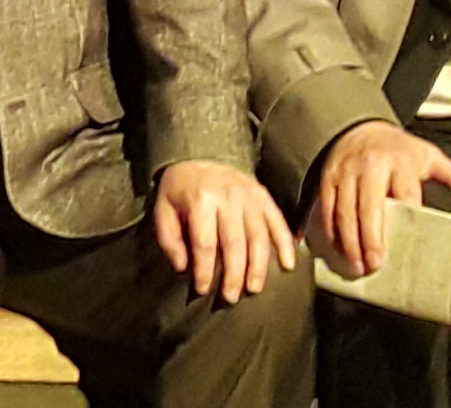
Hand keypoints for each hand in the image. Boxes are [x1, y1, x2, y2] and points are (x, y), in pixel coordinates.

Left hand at [152, 158, 295, 303]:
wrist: (201, 154)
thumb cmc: (181, 189)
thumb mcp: (163, 208)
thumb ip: (169, 238)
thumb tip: (183, 267)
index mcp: (200, 199)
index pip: (204, 242)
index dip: (204, 270)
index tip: (203, 289)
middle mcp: (227, 197)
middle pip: (234, 243)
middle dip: (233, 274)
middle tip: (231, 297)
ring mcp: (249, 196)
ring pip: (258, 237)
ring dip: (258, 266)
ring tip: (254, 288)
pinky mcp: (263, 197)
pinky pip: (278, 222)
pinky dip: (285, 244)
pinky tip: (287, 265)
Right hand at [313, 121, 450, 277]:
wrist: (359, 125)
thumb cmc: (398, 148)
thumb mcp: (429, 155)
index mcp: (400, 161)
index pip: (405, 194)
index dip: (406, 220)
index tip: (406, 245)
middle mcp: (371, 165)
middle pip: (370, 207)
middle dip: (371, 239)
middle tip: (374, 265)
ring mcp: (347, 171)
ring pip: (345, 210)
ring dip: (350, 241)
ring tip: (357, 265)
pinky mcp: (329, 176)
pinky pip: (327, 206)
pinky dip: (331, 230)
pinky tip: (338, 247)